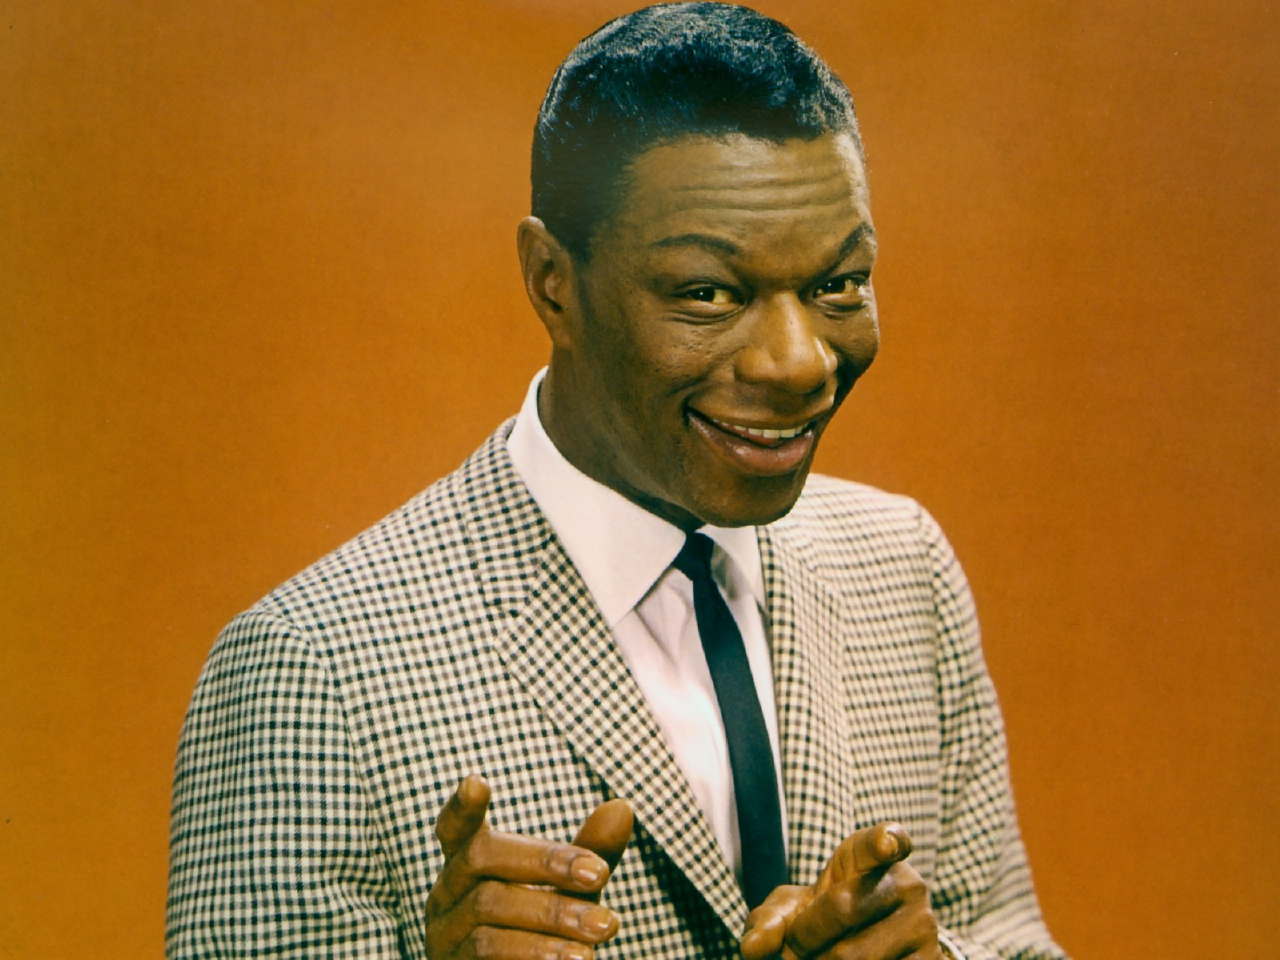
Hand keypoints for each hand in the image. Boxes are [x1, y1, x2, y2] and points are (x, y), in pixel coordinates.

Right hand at [425, 775, 633, 958]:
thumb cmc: (545, 930)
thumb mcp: (570, 890)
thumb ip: (590, 851)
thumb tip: (622, 806)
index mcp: (469, 865)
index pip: (455, 828)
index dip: (462, 806)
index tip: (476, 781)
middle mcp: (447, 894)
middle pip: (482, 856)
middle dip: (545, 863)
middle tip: (599, 875)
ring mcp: (444, 934)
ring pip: (489, 908)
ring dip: (551, 914)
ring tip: (603, 926)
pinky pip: (488, 954)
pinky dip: (535, 952)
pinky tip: (575, 958)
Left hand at [740, 822, 940, 959]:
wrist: (872, 942)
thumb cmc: (825, 917)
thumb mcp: (796, 908)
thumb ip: (770, 920)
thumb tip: (753, 948)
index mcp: (873, 854)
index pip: (885, 839)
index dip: (885, 841)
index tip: (886, 844)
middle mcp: (907, 884)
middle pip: (843, 908)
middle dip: (804, 937)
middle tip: (792, 950)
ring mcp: (923, 925)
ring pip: (855, 957)